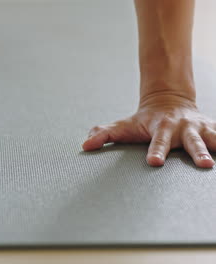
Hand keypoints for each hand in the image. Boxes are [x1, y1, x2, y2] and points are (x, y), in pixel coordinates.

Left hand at [82, 95, 215, 167]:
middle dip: (197, 151)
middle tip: (203, 164)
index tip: (154, 162)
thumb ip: (104, 134)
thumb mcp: (124, 126)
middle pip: (191, 141)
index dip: (156, 151)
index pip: (158, 142)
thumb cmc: (143, 120)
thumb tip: (85, 145)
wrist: (168, 100)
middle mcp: (183, 127)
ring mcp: (200, 129)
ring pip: (213, 139)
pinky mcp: (212, 130)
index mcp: (161, 127)